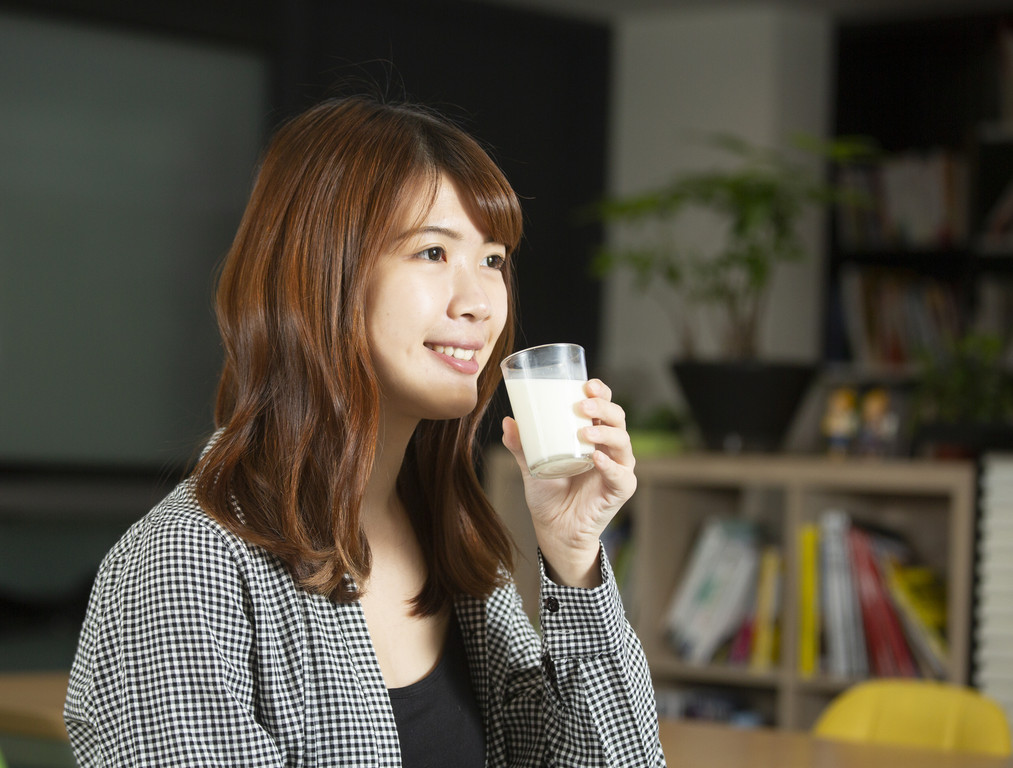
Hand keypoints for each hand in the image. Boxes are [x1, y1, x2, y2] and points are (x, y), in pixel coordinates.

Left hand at [501, 378, 636, 587]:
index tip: (587, 383)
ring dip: (606, 432)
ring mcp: (617, 468)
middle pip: (617, 418)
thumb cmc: (548, 492)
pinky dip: (610, 465)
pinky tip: (596, 459)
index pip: (604, 406)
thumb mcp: (530, 465)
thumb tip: (508, 421)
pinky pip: (621, 475)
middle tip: (582, 404)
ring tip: (584, 430)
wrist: (553, 529)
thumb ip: (520, 445)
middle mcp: (609, 448)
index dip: (601, 392)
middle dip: (603, 407)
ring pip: (623, 441)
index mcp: (593, 434)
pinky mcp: (620, 490)